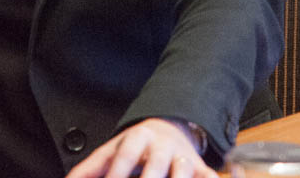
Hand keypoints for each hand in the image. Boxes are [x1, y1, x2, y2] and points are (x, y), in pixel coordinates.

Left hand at [65, 118, 213, 177]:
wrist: (169, 127)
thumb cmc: (134, 146)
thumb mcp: (111, 150)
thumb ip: (90, 168)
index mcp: (136, 138)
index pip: (125, 156)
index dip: (118, 172)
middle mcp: (161, 145)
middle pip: (155, 165)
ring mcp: (182, 155)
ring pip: (183, 170)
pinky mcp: (200, 167)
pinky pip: (209, 175)